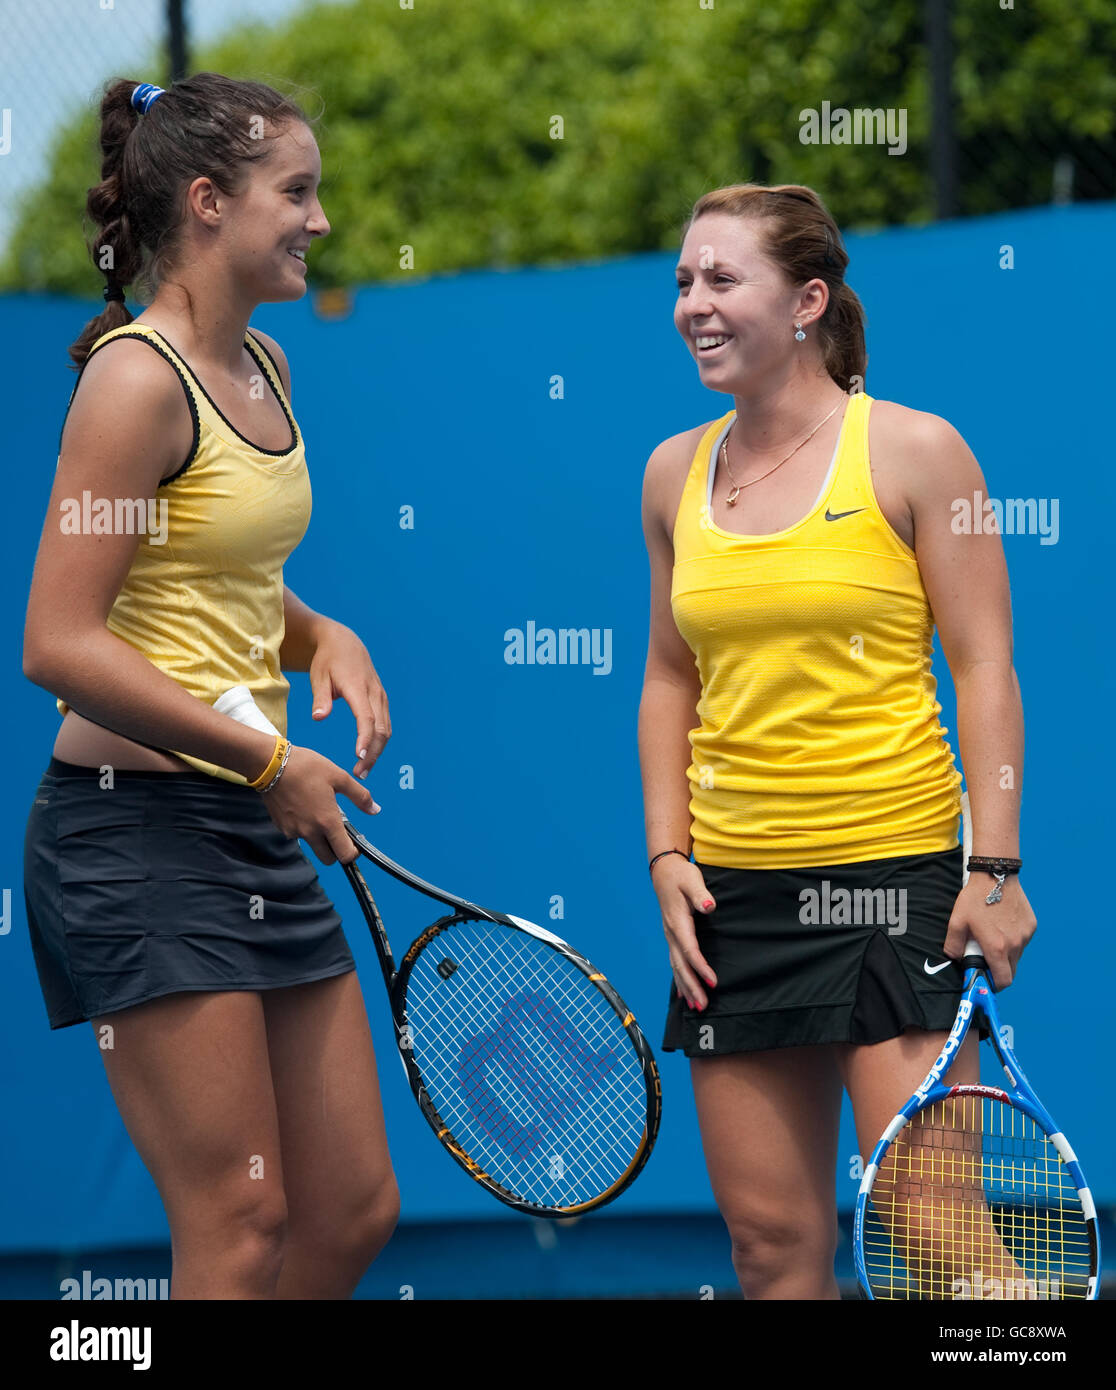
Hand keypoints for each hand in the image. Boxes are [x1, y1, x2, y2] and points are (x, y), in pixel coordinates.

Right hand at [259, 744, 376, 865]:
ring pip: (311, 845)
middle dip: (335, 850)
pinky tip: (303, 807)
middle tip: (337, 831)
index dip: (353, 853)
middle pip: (328, 858)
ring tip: (318, 811)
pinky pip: (297, 834)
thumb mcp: (338, 777)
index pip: (345, 855)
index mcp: (327, 822)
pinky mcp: (281, 827)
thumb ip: (359, 796)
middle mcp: (309, 832)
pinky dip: (303, 827)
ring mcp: (293, 831)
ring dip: (318, 837)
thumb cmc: (306, 767)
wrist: (271, 764)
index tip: (354, 844)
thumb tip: (375, 810)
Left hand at [307, 620, 390, 779]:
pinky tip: (367, 754)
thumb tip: (319, 718)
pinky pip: (384, 724)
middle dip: (372, 753)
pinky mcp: (381, 700)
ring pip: (386, 729)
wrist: (344, 642)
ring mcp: (380, 696)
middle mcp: (374, 693)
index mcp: (358, 687)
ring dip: (377, 751)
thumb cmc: (327, 661)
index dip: (364, 739)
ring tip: (363, 769)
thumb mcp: (319, 676)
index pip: (366, 718)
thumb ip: (320, 698)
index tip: (358, 758)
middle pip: (381, 729)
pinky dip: (378, 742)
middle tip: (360, 774)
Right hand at [651, 857, 718, 1010]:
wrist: (664, 870)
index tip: (713, 982)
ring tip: (696, 1006)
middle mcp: (671, 933)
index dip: (701, 967)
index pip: (690, 949)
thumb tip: (709, 906)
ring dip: (686, 986)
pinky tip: (683, 993)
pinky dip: (679, 979)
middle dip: (692, 986)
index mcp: (677, 922)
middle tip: (703, 1005)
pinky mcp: (672, 936)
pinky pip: (675, 962)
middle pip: (681, 964)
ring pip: (676, 966)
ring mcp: (670, 936)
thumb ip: (701, 894)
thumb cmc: (680, 875)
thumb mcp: (692, 880)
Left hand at [942, 874, 1035, 989]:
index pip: (1004, 980)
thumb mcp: (956, 922)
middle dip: (999, 970)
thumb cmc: (975, 898)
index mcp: (997, 947)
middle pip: (1011, 970)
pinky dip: (1014, 940)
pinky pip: (1023, 941)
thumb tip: (954, 959)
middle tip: (986, 958)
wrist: (996, 875)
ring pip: (1017, 955)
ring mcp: (1025, 935)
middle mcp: (1015, 944)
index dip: (995, 984)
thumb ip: (953, 946)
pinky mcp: (1031, 926)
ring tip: (993, 936)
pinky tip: (1002, 925)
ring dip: (1006, 954)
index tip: (987, 979)